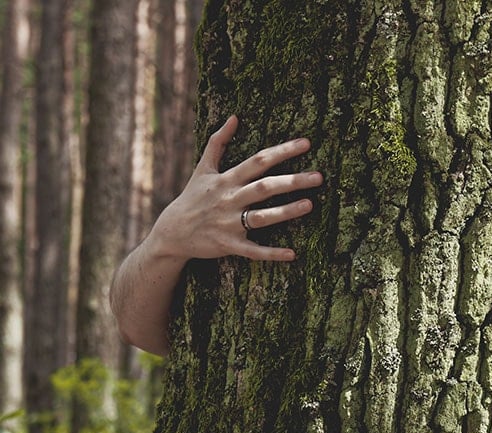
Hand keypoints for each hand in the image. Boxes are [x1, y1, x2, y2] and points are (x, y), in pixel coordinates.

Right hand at [147, 115, 322, 262]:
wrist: (171, 232)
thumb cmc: (192, 197)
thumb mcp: (202, 168)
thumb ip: (218, 142)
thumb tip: (234, 117)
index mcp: (226, 180)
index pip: (258, 161)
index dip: (282, 151)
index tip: (306, 143)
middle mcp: (229, 199)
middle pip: (264, 187)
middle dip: (292, 181)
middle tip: (319, 177)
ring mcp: (229, 223)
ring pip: (261, 216)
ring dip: (285, 212)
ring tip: (310, 205)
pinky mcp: (229, 245)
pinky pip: (253, 250)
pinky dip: (271, 253)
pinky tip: (292, 254)